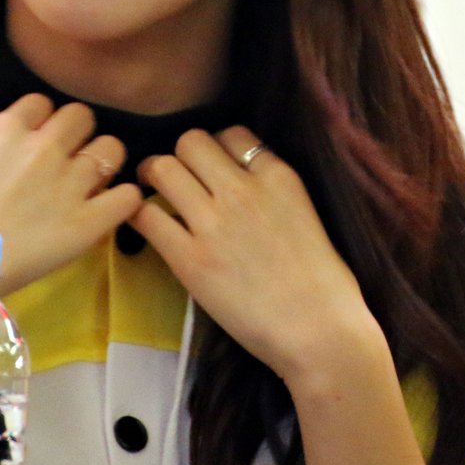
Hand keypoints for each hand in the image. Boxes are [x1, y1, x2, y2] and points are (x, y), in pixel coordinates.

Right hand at [0, 94, 140, 297]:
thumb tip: (10, 155)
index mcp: (7, 129)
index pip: (41, 103)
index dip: (41, 122)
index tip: (36, 140)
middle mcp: (45, 147)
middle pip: (81, 116)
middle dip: (76, 134)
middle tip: (67, 159)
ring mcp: (71, 183)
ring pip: (111, 149)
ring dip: (103, 162)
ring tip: (92, 182)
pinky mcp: (90, 221)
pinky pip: (128, 196)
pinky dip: (123, 200)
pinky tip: (110, 208)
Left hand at [131, 126, 379, 390]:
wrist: (319, 331)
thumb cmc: (325, 285)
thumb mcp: (306, 214)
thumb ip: (274, 192)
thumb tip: (246, 185)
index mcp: (278, 176)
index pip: (232, 133)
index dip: (216, 148)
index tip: (211, 168)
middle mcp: (243, 189)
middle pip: (191, 141)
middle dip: (180, 156)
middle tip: (175, 178)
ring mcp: (213, 222)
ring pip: (162, 168)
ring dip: (153, 177)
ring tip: (153, 194)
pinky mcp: (189, 259)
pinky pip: (147, 216)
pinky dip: (140, 215)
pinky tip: (146, 225)